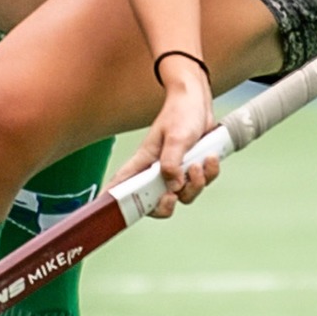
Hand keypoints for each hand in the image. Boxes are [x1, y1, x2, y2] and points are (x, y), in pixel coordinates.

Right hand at [117, 60, 219, 218]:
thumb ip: (172, 162)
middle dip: (166, 205)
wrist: (198, 101)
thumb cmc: (181, 114)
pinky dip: (208, 175)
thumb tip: (173, 187)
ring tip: (198, 164)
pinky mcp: (190, 169)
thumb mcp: (176, 137)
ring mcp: (175, 171)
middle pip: (154, 203)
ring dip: (195, 185)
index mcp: (144, 161)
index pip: (122, 184)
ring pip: (183, 196)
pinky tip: (209, 158)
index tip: (107, 214)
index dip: (113, 201)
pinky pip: (200, 184)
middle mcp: (156, 170)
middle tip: (173, 195)